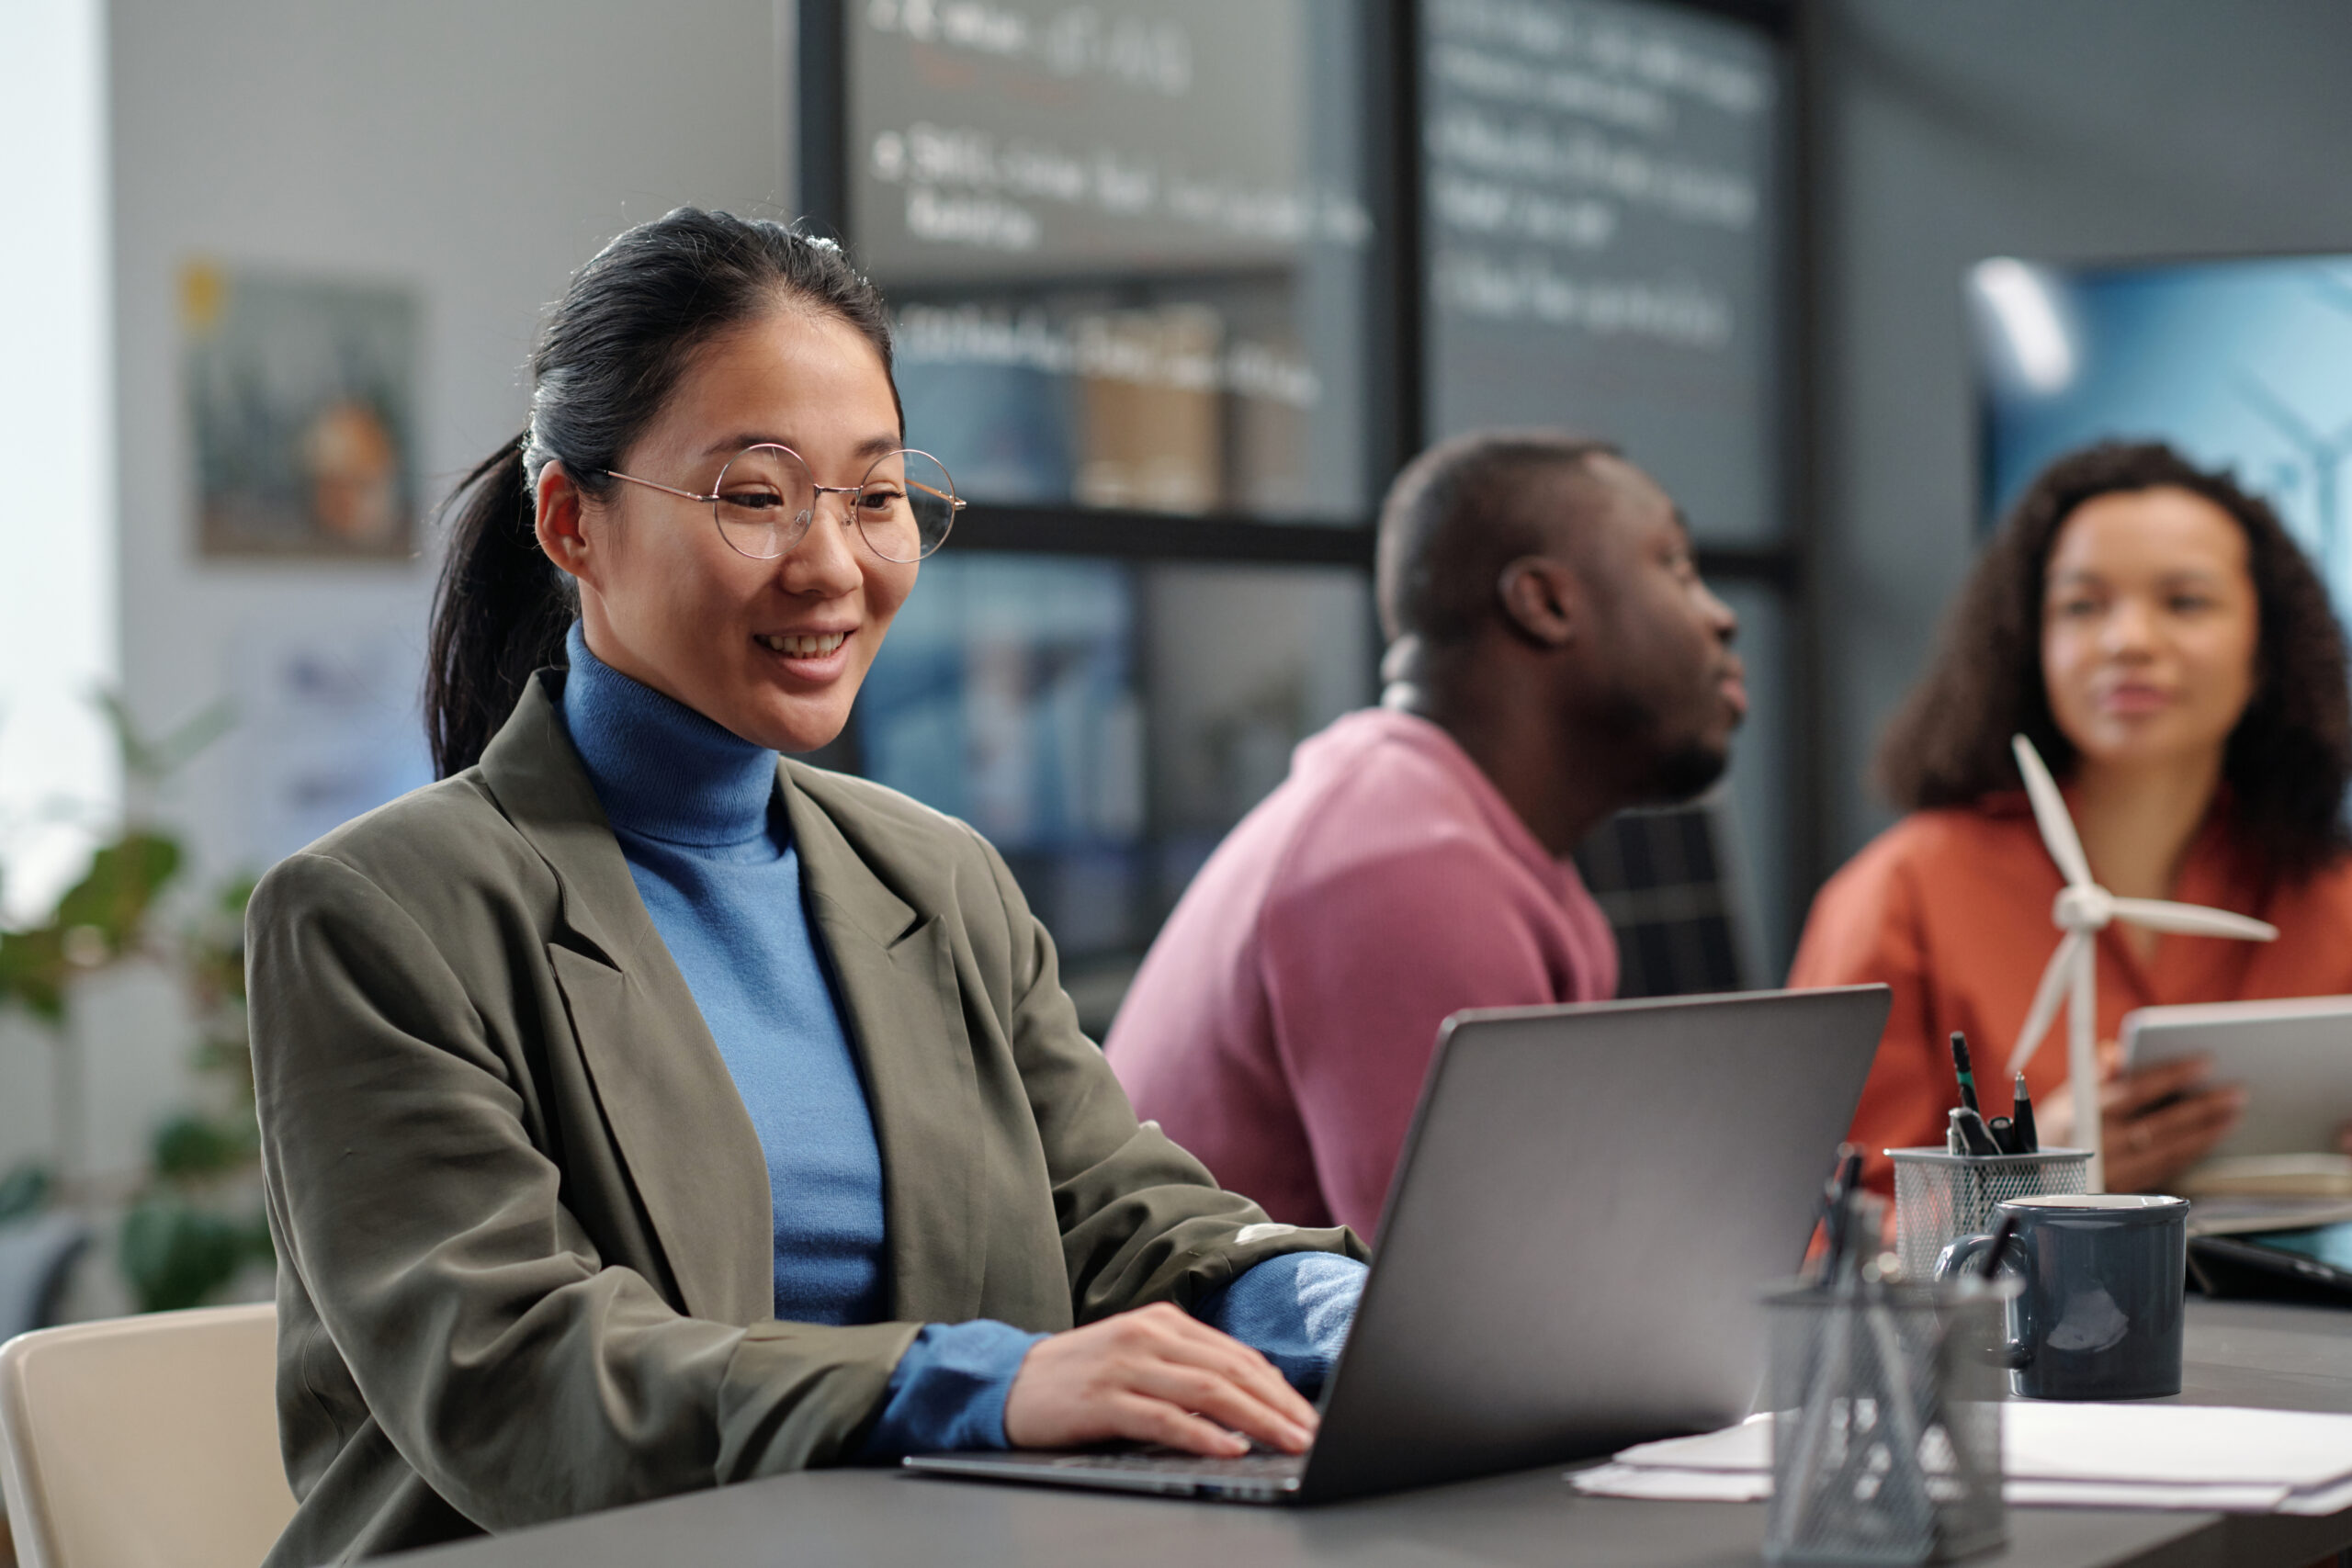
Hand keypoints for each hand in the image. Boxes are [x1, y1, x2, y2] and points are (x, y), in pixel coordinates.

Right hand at [1002, 1303, 1319, 1456]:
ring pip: (1207, 1391)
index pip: (1235, 1355)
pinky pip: (1164, 1418)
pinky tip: (1229, 1449)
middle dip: (1278, 1405)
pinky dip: (1202, 1434)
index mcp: (1161, 1322)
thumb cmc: (1081, 1377)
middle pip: (1230, 1371)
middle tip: (1312, 1433)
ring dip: (1256, 1420)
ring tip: (1288, 1442)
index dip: (1278, 1387)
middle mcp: (1148, 1336)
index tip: (1309, 1415)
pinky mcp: (1104, 1400)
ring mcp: (1125, 1366)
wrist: (1008, 1384)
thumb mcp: (1138, 1358)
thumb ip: (1188, 1366)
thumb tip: (1253, 1390)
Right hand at [2042, 1051, 2244, 1193]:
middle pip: (2161, 1124)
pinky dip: (2194, 1152)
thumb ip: (2094, 1072)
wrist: (2037, 1176)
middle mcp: (2099, 1145)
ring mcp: (2114, 1171)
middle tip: (2236, 1091)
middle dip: (2202, 1107)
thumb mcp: (2066, 1095)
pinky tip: (2212, 1137)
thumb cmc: (2058, 1128)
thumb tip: (2117, 1051)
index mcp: (2083, 1114)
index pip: (2135, 1090)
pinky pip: (2168, 1169)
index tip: (2205, 1062)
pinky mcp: (2127, 1189)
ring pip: (2170, 1150)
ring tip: (2233, 1112)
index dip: (2172, 1075)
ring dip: (2207, 1131)